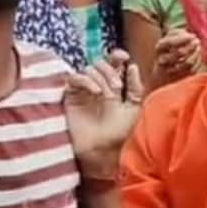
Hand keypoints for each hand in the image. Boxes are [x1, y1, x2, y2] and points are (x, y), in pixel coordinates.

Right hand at [63, 51, 143, 179]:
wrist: (101, 151)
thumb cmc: (119, 134)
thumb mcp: (134, 110)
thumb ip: (135, 88)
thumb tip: (132, 66)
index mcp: (113, 86)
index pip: (113, 64)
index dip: (116, 56)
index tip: (124, 57)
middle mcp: (98, 85)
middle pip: (100, 63)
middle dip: (110, 70)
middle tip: (116, 86)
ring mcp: (83, 90)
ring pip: (89, 69)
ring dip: (100, 78)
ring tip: (105, 94)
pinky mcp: (70, 96)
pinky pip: (75, 78)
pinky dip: (86, 81)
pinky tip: (95, 92)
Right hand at [151, 29, 202, 84]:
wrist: (162, 71)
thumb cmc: (168, 49)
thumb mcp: (169, 38)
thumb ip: (178, 33)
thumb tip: (192, 36)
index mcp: (159, 47)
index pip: (171, 42)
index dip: (183, 38)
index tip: (194, 35)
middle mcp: (162, 59)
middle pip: (180, 53)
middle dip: (191, 46)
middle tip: (198, 41)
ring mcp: (170, 70)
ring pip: (187, 63)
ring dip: (196, 54)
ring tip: (199, 48)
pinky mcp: (179, 77)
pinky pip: (192, 70)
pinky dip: (198, 62)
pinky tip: (198, 55)